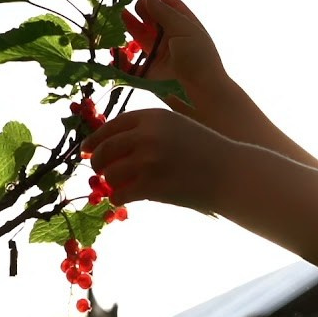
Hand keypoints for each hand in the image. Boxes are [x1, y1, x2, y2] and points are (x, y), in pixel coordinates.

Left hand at [80, 108, 231, 209]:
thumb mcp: (177, 127)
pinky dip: (118, 198)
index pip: (112, 126)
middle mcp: (147, 135)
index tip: (86, 149)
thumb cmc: (205, 151)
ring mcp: (148, 161)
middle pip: (104, 149)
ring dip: (109, 182)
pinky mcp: (151, 186)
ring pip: (109, 174)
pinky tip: (125, 199)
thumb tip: (108, 143)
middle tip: (99, 170)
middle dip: (97, 162)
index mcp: (153, 117)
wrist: (231, 174)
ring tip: (118, 186)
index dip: (96, 138)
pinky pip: (120, 194)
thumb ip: (147, 130)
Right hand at [127, 0, 228, 117]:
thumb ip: (164, 13)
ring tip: (120, 14)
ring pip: (142, 35)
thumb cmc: (198, 56)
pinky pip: (133, 61)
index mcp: (186, 26)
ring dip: (131, 25)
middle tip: (131, 2)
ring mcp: (161, 54)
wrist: (200, 91)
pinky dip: (123, 55)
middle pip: (154, 18)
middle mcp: (173, 38)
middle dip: (142, 8)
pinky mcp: (150, 71)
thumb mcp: (183, 29)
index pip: (172, 5)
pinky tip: (116, 46)